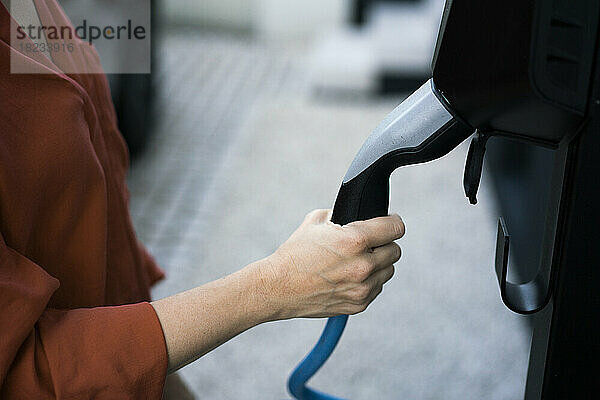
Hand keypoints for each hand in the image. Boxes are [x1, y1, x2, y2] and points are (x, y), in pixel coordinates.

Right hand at [259, 209, 404, 318]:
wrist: (278, 287)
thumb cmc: (295, 253)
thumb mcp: (316, 221)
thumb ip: (342, 214)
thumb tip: (357, 212)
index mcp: (355, 240)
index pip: (396, 228)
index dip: (392, 222)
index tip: (388, 222)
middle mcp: (363, 265)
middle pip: (395, 250)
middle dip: (384, 244)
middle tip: (369, 243)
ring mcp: (363, 288)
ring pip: (388, 271)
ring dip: (378, 264)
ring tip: (357, 261)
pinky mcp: (359, 304)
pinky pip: (377, 288)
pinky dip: (369, 281)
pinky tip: (350, 276)